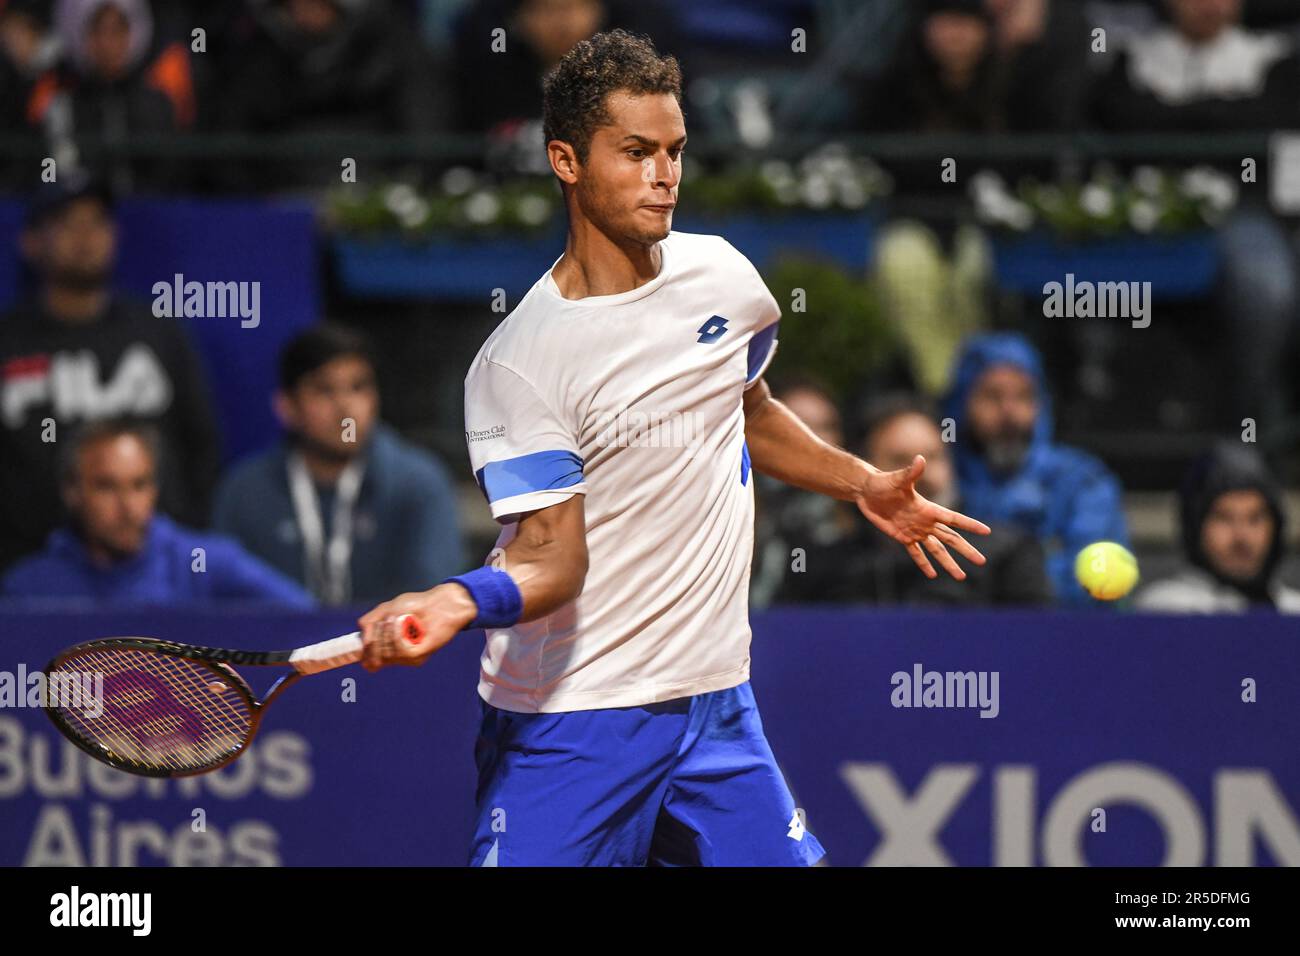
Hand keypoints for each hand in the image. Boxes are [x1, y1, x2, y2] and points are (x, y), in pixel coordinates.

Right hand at [357, 583, 477, 671]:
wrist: (440, 603)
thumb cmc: (415, 605)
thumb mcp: (387, 610)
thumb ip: (370, 622)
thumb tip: (362, 641)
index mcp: (388, 646)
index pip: (370, 661)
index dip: (363, 657)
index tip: (357, 652)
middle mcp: (396, 655)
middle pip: (374, 656)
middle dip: (375, 637)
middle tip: (386, 621)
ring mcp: (407, 657)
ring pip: (385, 654)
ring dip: (387, 633)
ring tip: (398, 618)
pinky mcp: (419, 656)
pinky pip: (399, 652)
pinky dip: (397, 635)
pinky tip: (402, 623)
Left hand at [856, 455, 990, 579]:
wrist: (867, 491)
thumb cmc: (883, 482)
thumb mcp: (898, 479)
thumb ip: (911, 472)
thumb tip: (920, 459)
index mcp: (929, 509)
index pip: (953, 519)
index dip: (970, 525)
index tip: (987, 531)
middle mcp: (926, 522)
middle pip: (951, 538)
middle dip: (966, 550)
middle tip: (981, 561)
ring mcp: (915, 530)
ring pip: (937, 550)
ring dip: (949, 563)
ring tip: (961, 577)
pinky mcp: (903, 537)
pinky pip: (916, 553)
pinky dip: (924, 564)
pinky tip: (932, 574)